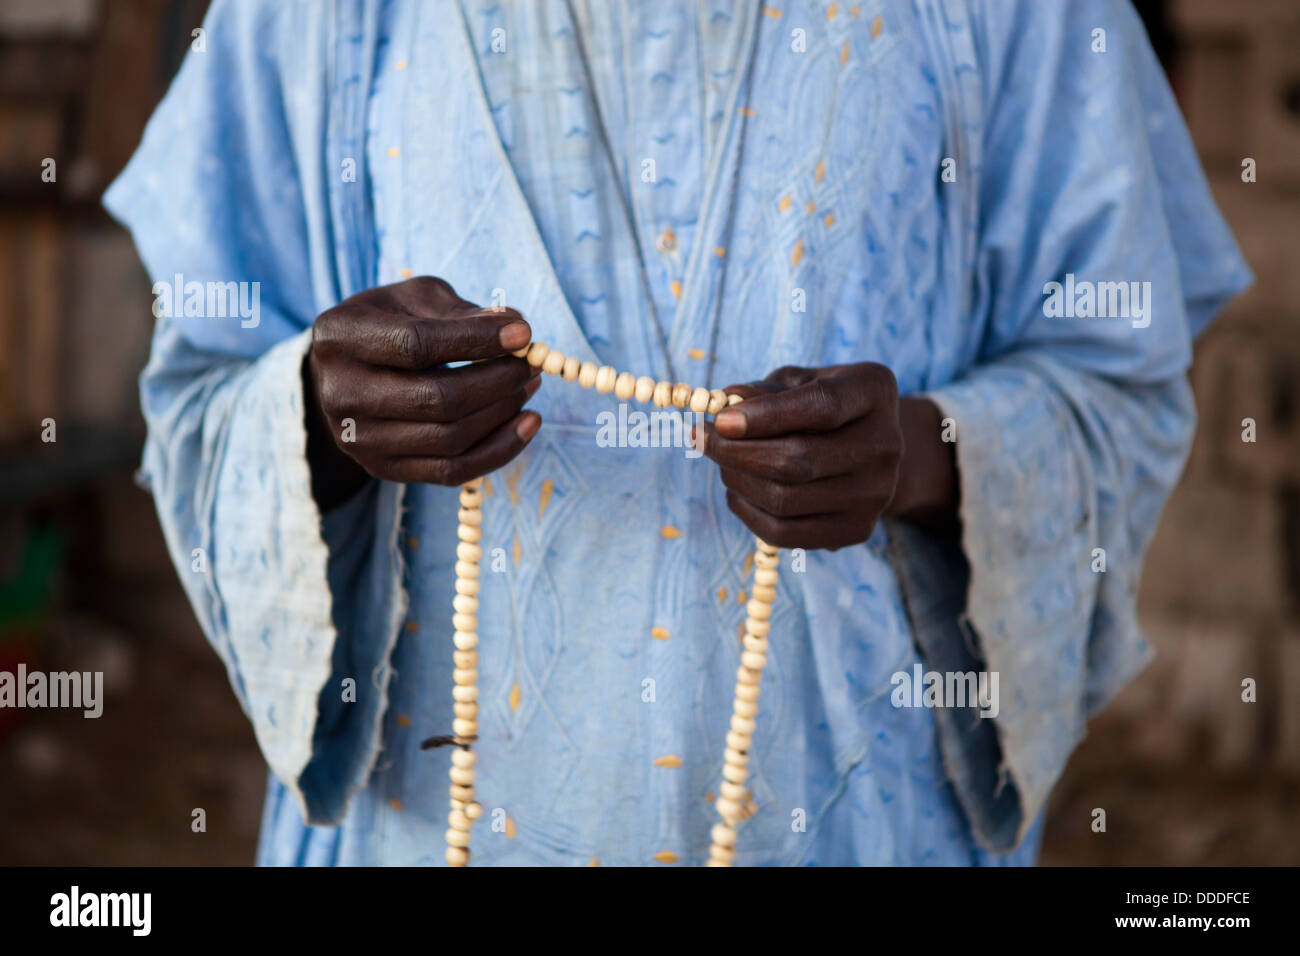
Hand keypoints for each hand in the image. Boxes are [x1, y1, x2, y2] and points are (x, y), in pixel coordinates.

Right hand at [304, 276, 540, 507]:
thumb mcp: (414, 299)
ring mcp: (359, 439)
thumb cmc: (388, 324)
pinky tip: (528, 423)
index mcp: (341, 338)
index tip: (524, 333)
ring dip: (503, 412)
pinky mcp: (382, 468)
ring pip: (449, 438)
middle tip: (532, 363)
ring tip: (529, 385)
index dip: (475, 341)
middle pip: (436, 399)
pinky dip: (499, 450)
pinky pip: (452, 471)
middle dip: (498, 380)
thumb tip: (516, 326)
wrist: (345, 372)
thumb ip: (459, 312)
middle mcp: (341, 394)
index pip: (416, 346)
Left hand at [700, 363, 902, 549]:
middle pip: (799, 459)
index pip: (822, 406)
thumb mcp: (798, 382)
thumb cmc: (822, 407)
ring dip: (738, 481)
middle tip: (701, 439)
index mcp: (873, 391)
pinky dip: (748, 513)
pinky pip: (786, 533)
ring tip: (723, 463)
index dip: (766, 415)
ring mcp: (876, 493)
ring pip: (786, 499)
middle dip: (736, 452)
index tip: (720, 421)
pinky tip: (737, 493)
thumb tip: (724, 403)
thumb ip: (764, 390)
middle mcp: (885, 444)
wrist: (870, 451)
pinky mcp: (857, 530)